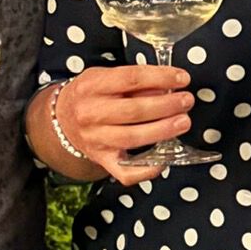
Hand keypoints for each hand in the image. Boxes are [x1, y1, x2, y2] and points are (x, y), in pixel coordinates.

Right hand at [54, 63, 193, 182]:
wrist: (63, 119)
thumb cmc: (91, 95)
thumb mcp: (105, 77)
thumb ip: (134, 82)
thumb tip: (166, 88)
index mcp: (92, 86)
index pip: (131, 79)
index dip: (160, 77)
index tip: (182, 78)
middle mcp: (91, 114)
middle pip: (134, 110)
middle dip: (166, 105)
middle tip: (186, 101)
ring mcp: (96, 140)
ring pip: (133, 138)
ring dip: (163, 130)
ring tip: (183, 122)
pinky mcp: (103, 161)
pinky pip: (126, 172)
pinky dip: (148, 169)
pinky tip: (165, 159)